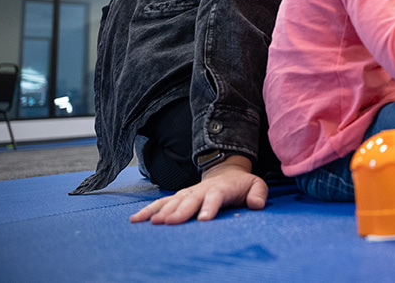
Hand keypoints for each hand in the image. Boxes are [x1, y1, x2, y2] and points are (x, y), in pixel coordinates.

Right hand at [129, 154, 267, 224]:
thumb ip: (258, 193)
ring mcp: (188, 193)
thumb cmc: (241, 185)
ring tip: (153, 222)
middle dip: (180, 211)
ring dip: (162, 211)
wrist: (225, 172)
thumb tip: (257, 204)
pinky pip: (162, 203)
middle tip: (171, 222)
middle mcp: (201, 190)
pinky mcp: (178, 197)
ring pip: (173, 201)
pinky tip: (136, 219)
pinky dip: (149, 210)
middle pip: (190, 200)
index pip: (215, 197)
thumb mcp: (257, 184)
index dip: (209, 207)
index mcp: (221, 189)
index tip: (204, 219)